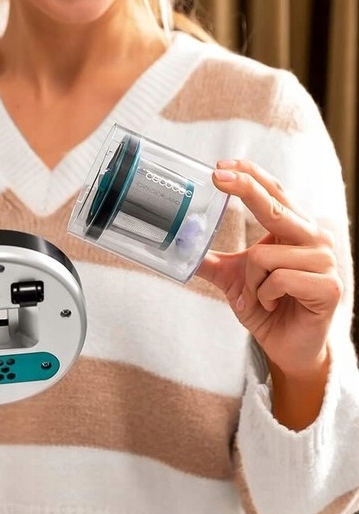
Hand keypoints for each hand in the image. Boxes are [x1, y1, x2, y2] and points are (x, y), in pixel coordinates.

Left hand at [196, 159, 341, 380]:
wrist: (289, 347)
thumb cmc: (268, 308)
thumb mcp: (235, 281)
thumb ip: (214, 262)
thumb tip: (184, 246)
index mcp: (294, 231)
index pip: (274, 192)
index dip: (250, 176)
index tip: (221, 166)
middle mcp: (314, 239)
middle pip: (275, 206)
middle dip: (245, 189)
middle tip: (217, 176)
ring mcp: (325, 262)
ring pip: (264, 255)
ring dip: (250, 282)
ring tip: (258, 297)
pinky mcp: (328, 287)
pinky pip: (278, 280)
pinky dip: (263, 296)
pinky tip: (273, 305)